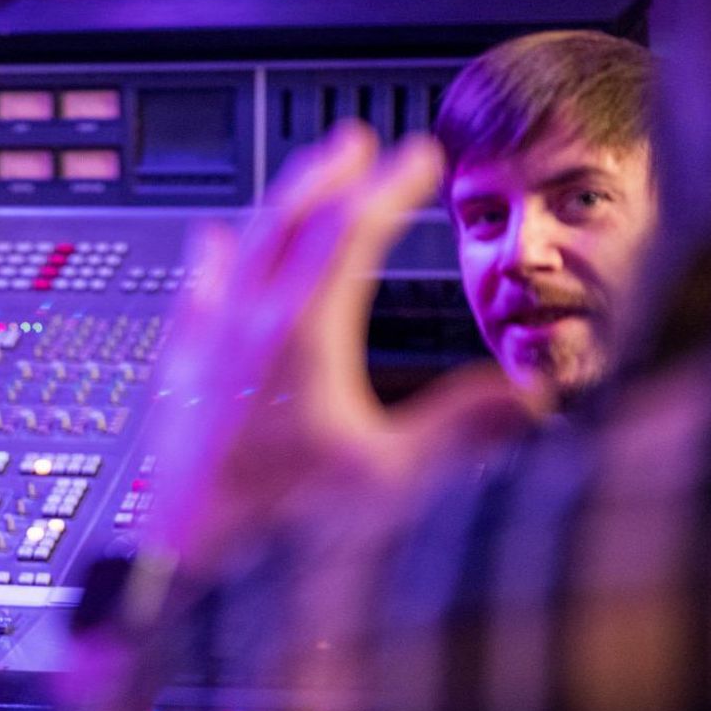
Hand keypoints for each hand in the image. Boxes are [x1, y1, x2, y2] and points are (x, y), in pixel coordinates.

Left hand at [141, 124, 527, 576]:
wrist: (190, 568)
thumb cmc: (280, 533)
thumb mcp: (390, 480)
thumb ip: (462, 427)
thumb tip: (530, 394)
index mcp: (301, 334)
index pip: (351, 230)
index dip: (391, 186)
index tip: (419, 157)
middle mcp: (245, 325)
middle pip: (288, 219)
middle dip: (328, 173)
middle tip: (356, 142)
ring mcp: (206, 348)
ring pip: (239, 246)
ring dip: (277, 204)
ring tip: (301, 181)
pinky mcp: (179, 377)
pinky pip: (192, 292)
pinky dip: (211, 257)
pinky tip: (207, 245)